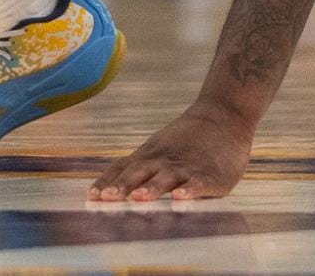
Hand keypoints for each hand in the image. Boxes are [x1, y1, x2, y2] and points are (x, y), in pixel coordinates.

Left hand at [88, 104, 253, 201]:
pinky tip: (179, 197)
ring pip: (166, 178)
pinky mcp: (211, 176)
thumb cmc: (187, 140)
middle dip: (122, 186)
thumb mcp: (157, 149)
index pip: (121, 170)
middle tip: (106, 199)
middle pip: (139, 174)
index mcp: (148, 157)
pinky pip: (198, 184)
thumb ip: (136, 170)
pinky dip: (189, 190)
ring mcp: (186, 168)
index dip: (106, 183)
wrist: (223, 115)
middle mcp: (163, 161)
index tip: (91, 197)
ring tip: (137, 198)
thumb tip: (106, 190)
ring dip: (151, 188)